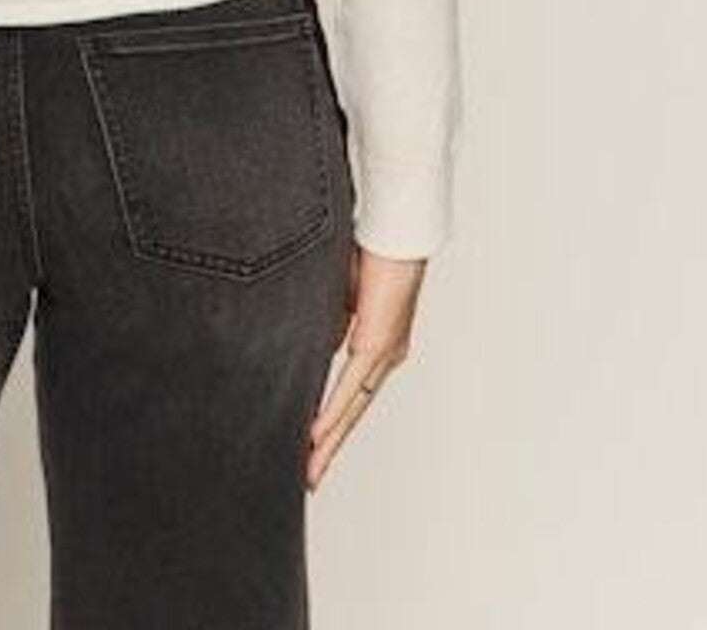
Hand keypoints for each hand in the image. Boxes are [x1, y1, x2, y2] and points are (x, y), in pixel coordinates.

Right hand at [306, 242, 425, 490]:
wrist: (398, 230)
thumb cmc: (372, 251)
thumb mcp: (339, 295)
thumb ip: (329, 324)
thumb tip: (311, 348)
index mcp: (379, 344)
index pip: (352, 393)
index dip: (333, 421)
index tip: (312, 445)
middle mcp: (387, 355)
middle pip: (354, 411)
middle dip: (329, 447)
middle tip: (309, 476)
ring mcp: (385, 353)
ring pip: (353, 406)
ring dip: (329, 440)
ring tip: (309, 468)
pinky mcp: (378, 343)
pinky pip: (351, 386)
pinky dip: (332, 413)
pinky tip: (316, 435)